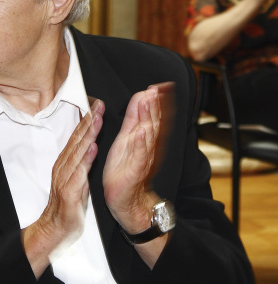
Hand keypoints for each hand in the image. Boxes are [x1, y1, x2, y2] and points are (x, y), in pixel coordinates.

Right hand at [22, 100, 103, 273]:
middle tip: (98, 105)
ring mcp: (65, 178)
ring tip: (97, 119)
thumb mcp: (76, 180)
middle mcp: (63, 167)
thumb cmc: (67, 206)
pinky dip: (86, 159)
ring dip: (87, 134)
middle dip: (88, 121)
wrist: (54, 230)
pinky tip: (92, 147)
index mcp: (66, 163)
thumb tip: (88, 145)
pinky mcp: (69, 192)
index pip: (76, 138)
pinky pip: (79, 173)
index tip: (96, 106)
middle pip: (76, 140)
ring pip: (77, 152)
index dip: (86, 121)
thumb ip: (81, 163)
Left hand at [103, 83, 173, 232]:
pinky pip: (140, 156)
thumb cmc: (125, 167)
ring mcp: (143, 158)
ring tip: (149, 102)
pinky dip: (142, 144)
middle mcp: (147, 146)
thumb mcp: (127, 136)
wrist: (126, 198)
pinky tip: (142, 132)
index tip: (159, 85)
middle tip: (156, 89)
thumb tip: (143, 95)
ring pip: (149, 136)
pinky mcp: (135, 170)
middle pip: (154, 123)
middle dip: (155, 105)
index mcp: (144, 137)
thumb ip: (135, 116)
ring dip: (149, 118)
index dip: (156, 100)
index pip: (153, 115)